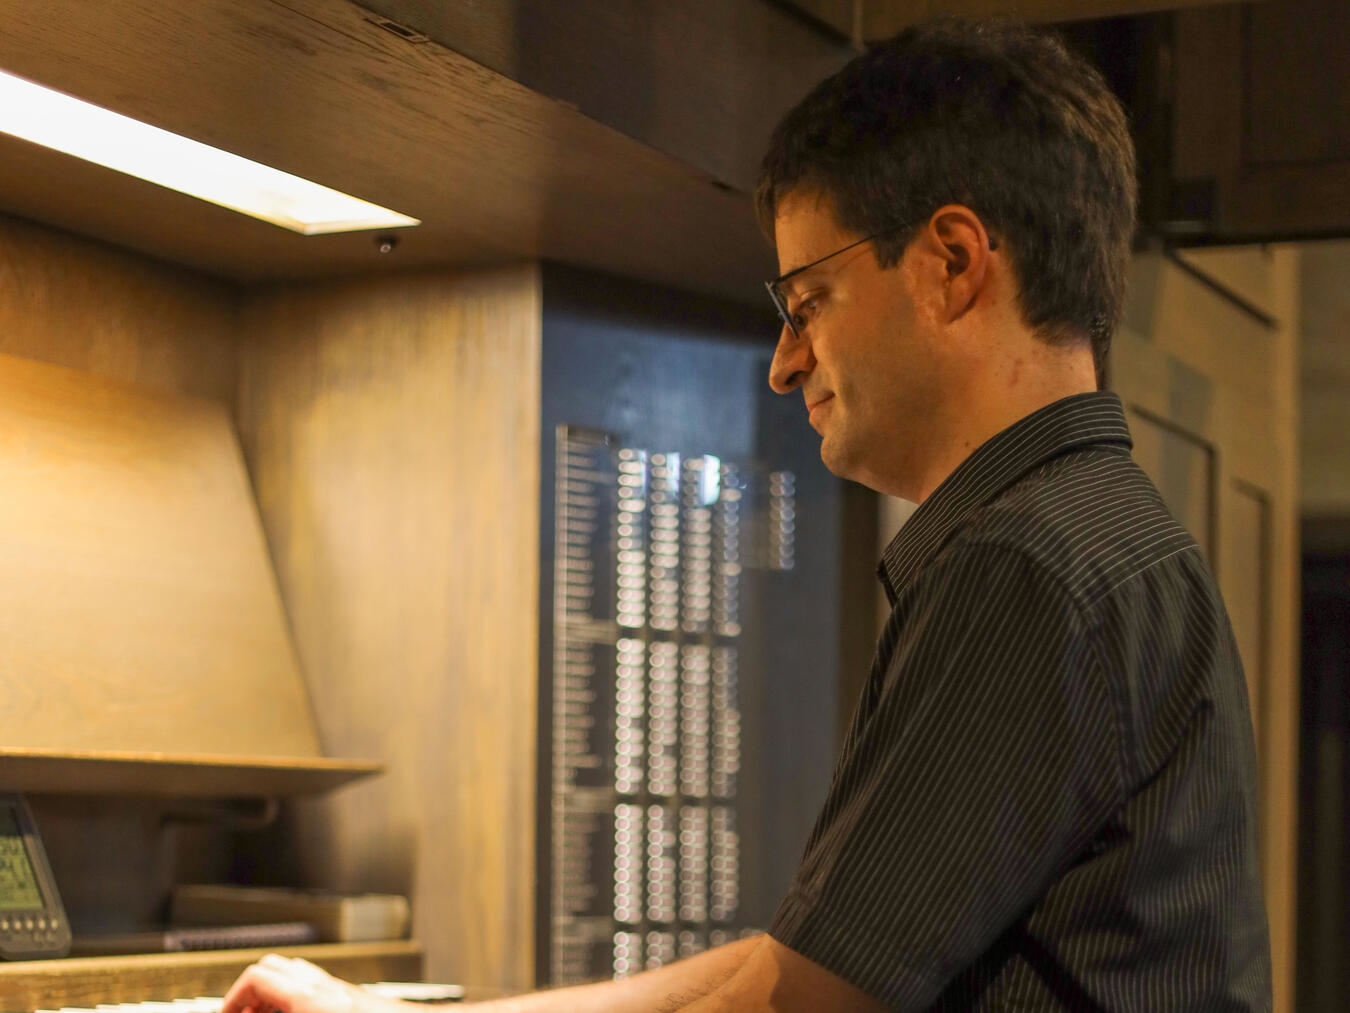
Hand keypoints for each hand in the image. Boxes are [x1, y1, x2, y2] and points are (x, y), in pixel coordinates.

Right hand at [220, 954, 393, 1012]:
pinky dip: (294, 997)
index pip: (256, 976)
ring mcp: (338, 988)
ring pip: (294, 974)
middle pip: (273, 967)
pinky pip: (313, 985)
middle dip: (251, 992)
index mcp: (306, 996)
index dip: (233, 997)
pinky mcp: (350, 996)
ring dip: (272, 994)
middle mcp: (323, 985)